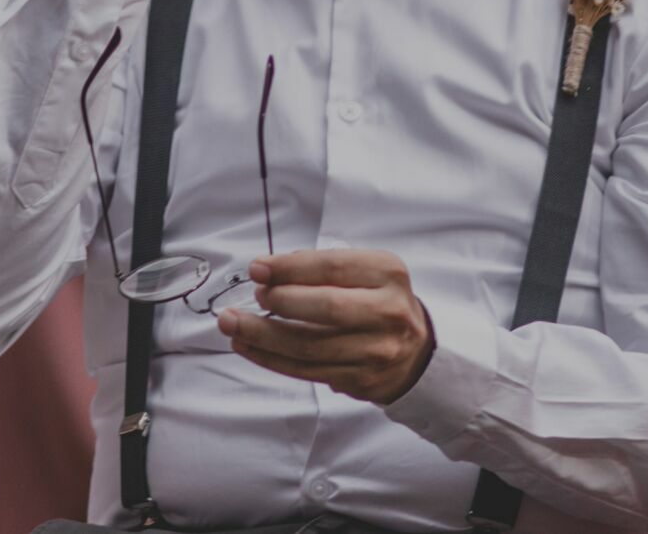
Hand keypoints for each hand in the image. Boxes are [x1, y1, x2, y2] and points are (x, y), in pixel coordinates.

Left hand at [217, 250, 434, 405]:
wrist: (414, 355)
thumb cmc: (377, 303)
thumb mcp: (365, 272)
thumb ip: (322, 268)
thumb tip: (269, 271)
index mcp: (388, 275)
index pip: (333, 267)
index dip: (290, 268)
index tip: (258, 268)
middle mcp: (387, 313)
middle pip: (326, 308)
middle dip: (280, 301)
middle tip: (251, 296)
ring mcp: (375, 351)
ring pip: (309, 346)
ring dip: (263, 335)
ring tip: (233, 324)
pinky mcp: (358, 380)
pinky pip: (306, 371)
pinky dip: (271, 358)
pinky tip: (249, 345)